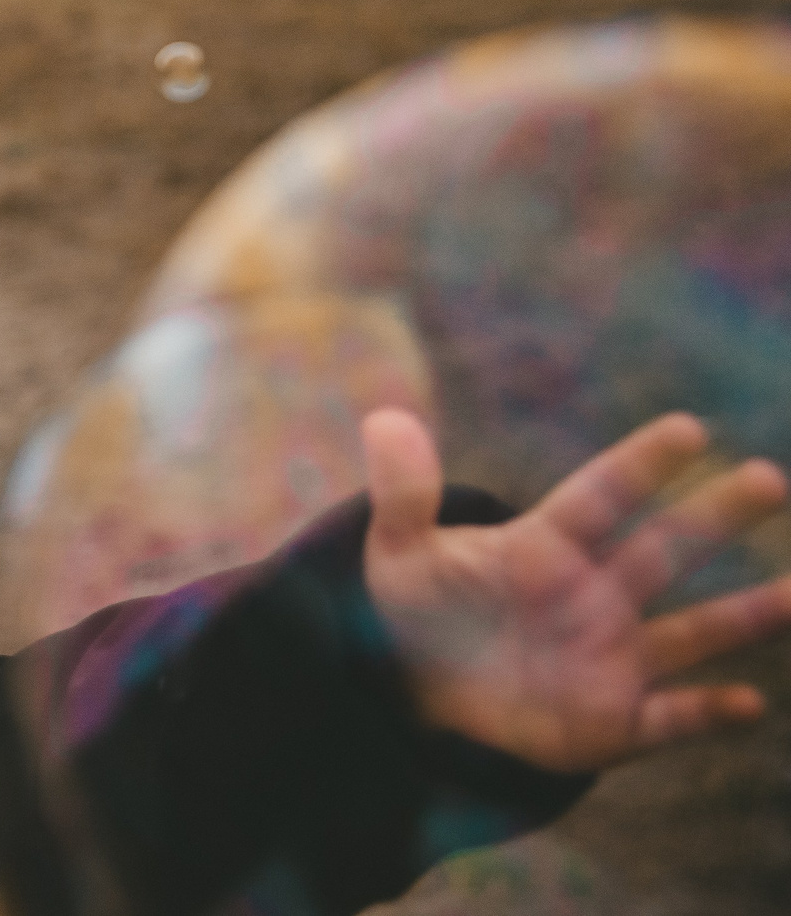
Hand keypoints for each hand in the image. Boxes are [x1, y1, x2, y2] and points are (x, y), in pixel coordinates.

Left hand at [364, 408, 790, 772]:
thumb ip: (402, 492)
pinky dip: (708, 714)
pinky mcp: (613, 721)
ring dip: (746, 615)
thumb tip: (386, 419)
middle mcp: (593, 597)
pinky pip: (670, 718)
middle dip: (713, 517)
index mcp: (545, 549)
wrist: (424, 694)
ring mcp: (610, 657)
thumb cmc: (422, 611)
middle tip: (767, 478)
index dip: (639, 465)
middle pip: (662, 549)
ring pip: (692, 633)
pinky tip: (747, 704)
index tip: (689, 429)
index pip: (599, 497)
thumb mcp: (399, 553)